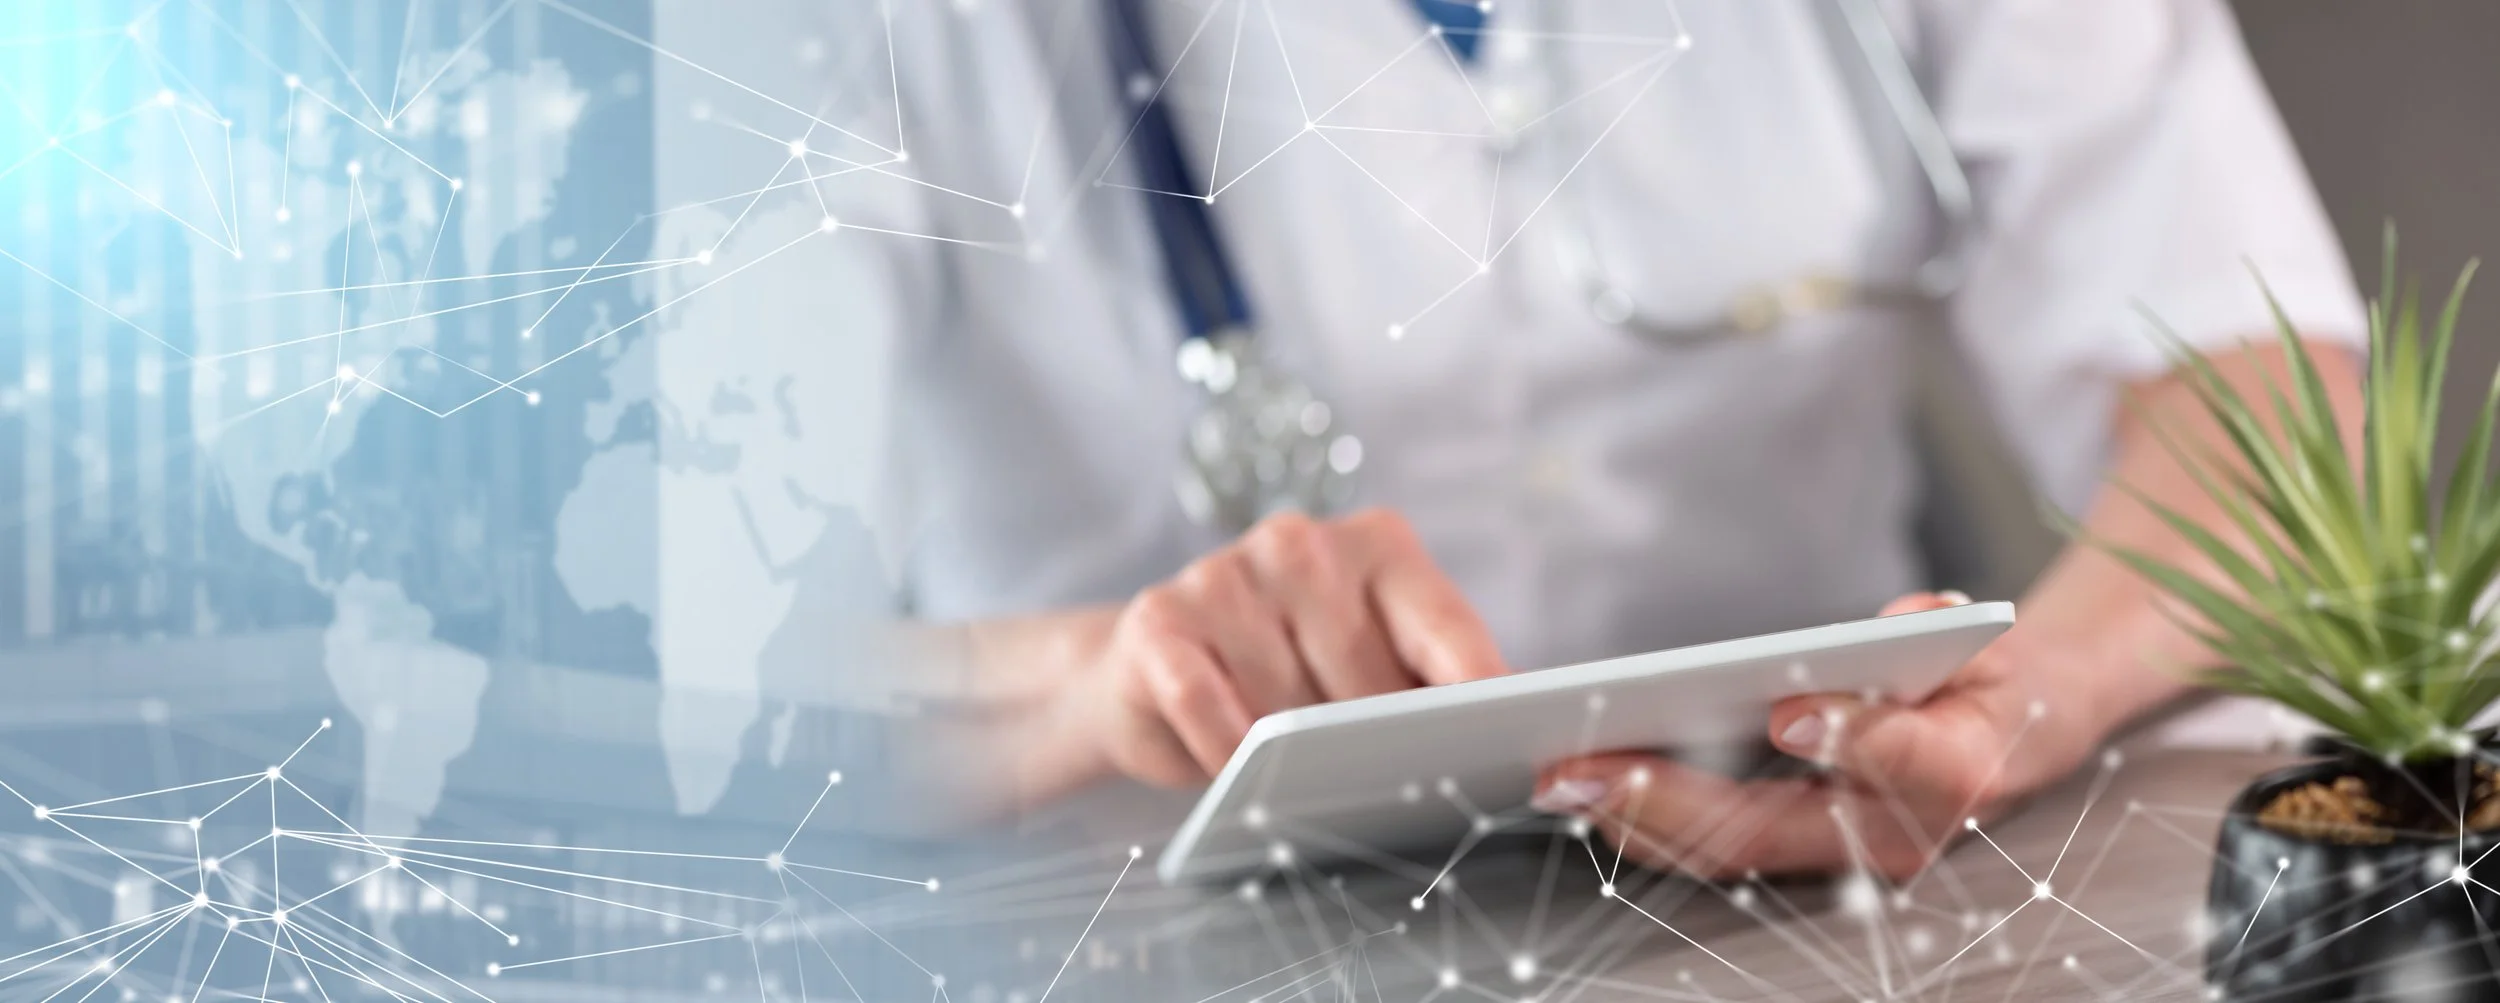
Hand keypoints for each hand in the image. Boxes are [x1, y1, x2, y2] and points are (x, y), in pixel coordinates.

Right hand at [1075, 509, 1506, 787]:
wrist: (1152, 666)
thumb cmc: (1287, 676)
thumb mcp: (1369, 670)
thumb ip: (1432, 690)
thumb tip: (1518, 743)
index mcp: (1377, 546)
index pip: (1445, 627)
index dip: (1479, 693)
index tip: (1510, 746)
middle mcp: (1301, 544)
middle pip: (1368, 680)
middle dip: (1373, 746)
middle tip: (1369, 780)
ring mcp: (1226, 574)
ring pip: (1286, 703)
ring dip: (1290, 754)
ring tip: (1282, 763)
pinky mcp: (1160, 618)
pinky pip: (1209, 708)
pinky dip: (1225, 751)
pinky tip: (1234, 768)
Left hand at [1533, 592, 2117, 879]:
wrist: (2006, 736)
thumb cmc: (1985, 681)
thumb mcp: (1985, 643)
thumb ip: (1945, 631)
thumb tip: (1913, 617)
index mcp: (1956, 772)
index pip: (1909, 766)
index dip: (1853, 740)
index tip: (1790, 714)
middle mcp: (1890, 838)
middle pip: (1770, 832)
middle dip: (1666, 802)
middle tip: (1582, 770)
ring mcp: (1835, 857)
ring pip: (1722, 853)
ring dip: (1631, 822)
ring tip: (1556, 780)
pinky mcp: (1791, 852)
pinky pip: (1709, 848)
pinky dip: (1641, 823)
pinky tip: (1581, 788)